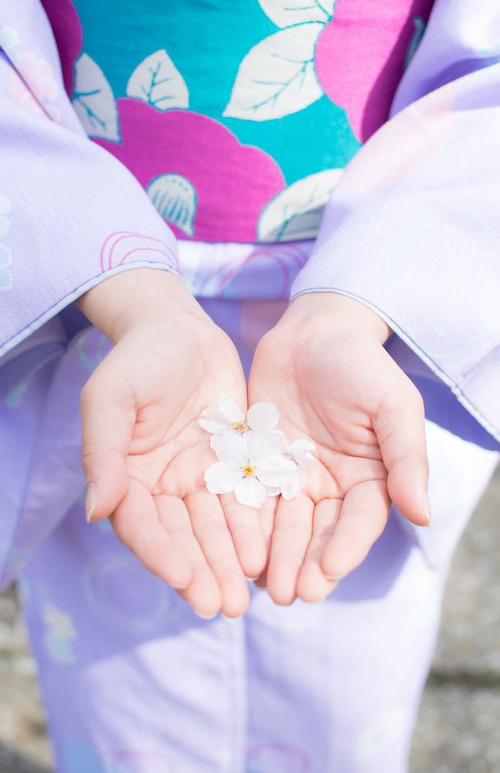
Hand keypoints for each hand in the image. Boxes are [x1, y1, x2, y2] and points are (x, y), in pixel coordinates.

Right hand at [78, 269, 265, 616]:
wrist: (179, 328)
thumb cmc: (137, 359)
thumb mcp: (110, 398)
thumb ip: (103, 453)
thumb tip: (96, 511)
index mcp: (128, 478)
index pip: (143, 525)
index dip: (161, 554)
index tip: (183, 579)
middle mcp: (164, 486)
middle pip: (184, 537)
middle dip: (203, 571)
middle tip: (223, 605)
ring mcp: (200, 477)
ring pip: (217, 527)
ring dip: (231, 560)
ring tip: (248, 593)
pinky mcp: (233, 464)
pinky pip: (246, 500)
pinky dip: (255, 527)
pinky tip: (270, 552)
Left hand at [248, 293, 428, 604]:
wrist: (313, 332)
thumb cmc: (360, 365)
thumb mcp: (393, 405)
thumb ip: (407, 457)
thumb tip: (423, 515)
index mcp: (369, 478)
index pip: (359, 522)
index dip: (346, 547)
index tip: (329, 570)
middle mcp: (331, 486)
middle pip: (318, 532)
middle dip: (304, 563)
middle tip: (289, 593)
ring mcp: (293, 478)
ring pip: (283, 525)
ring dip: (274, 555)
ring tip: (261, 584)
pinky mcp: (259, 465)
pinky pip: (251, 499)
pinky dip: (245, 525)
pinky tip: (235, 548)